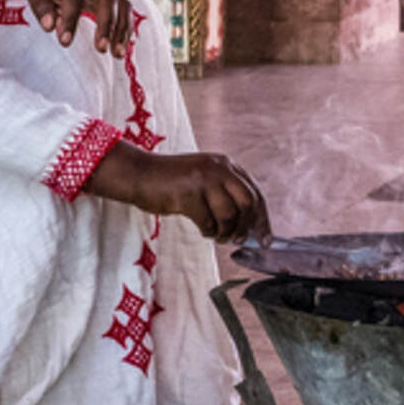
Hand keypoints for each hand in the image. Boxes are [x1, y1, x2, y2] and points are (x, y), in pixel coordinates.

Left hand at [21, 0, 131, 57]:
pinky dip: (126, 29)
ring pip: (120, 3)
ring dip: (121, 29)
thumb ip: (39, 4)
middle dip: (106, 23)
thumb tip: (49, 27)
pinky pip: (125, 9)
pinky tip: (121, 48)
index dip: (70, 19)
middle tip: (100, 48)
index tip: (65, 42)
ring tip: (117, 54)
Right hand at [86, 141, 271, 243]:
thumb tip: (249, 226)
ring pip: (229, 215)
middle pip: (248, 203)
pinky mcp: (188, 193)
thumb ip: (225, 193)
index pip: (254, 193)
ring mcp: (203, 179)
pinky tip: (201, 228)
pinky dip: (207, 230)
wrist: (139, 175)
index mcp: (225, 164)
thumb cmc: (170, 182)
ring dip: (224, 231)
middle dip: (246, 227)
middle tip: (238, 240)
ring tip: (214, 233)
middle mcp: (217, 168)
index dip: (262, 219)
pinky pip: (208, 221)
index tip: (265, 239)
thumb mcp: (203, 178)